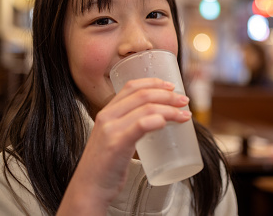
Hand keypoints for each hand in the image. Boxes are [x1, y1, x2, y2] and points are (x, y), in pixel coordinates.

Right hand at [57, 78, 190, 214]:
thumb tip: (157, 121)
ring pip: (146, 108)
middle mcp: (107, 116)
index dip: (154, 82)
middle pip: (142, 94)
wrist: (88, 189)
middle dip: (168, 95)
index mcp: (107, 112)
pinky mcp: (116, 144)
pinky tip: (167, 122)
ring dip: (170, 108)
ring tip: (184, 114)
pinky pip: (140, 125)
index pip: (131, 86)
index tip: (171, 87)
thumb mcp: (113, 138)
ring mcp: (111, 129)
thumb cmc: (105, 167)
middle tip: (184, 101)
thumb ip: (129, 127)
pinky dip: (157, 119)